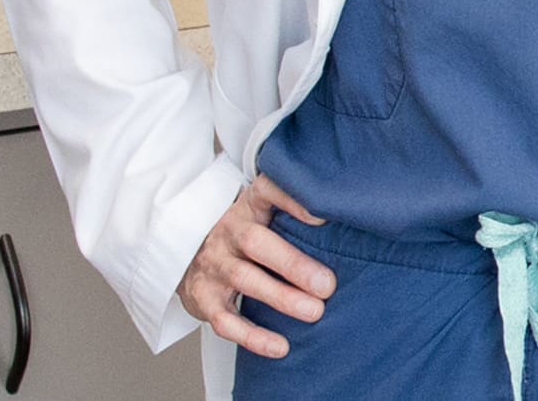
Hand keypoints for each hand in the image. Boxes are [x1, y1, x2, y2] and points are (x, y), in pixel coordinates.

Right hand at [178, 174, 335, 358]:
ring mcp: (213, 265)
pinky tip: (281, 346)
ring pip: (244, 280)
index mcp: (248, 206)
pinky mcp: (203, 299)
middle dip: (293, 264)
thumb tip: (352, 228)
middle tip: (328, 284)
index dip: (291, 199)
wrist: (185, 254)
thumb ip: (293, 216)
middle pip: (256, 242)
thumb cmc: (243, 236)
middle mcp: (228, 232)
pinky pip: (226, 321)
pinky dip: (253, 337)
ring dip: (281, 297)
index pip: (267, 191)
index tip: (321, 216)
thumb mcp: (261, 214)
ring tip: (315, 312)